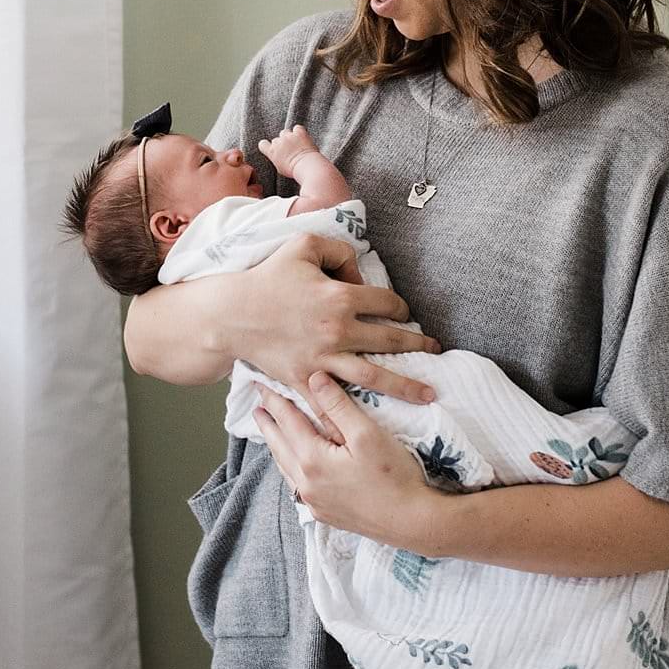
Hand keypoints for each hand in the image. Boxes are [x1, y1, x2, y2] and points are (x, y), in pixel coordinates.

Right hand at [231, 234, 439, 406]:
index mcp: (341, 297)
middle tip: (435, 350)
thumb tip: (360, 274)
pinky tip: (378, 423)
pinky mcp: (307, 380)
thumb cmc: (268, 277)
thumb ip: (340, 250)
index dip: (401, 307)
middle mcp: (338, 331)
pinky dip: (358, 411)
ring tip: (429, 394)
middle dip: (418, 346)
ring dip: (406, 385)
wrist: (232, 315)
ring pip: (375, 376)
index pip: (387, 303)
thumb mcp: (304, 245)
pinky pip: (337, 400)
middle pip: (390, 341)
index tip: (404, 313)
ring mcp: (324, 359)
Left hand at [253, 371, 441, 548]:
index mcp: (312, 460)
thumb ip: (337, 406)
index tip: (261, 384)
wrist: (412, 522)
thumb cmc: (394, 476)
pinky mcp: (326, 514)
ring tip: (270, 432)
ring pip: (286, 468)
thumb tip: (314, 378)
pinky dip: (290, 467)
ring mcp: (314, 502)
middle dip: (268, 424)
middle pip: (279, 446)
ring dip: (277, 447)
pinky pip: (297, 485)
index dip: (274, 401)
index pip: (287, 422)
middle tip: (256, 406)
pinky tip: (294, 464)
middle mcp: (306, 483)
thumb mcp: (366, 434)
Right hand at [257, 123, 320, 170]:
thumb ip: (277, 159)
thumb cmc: (294, 170)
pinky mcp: (299, 133)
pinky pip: (297, 128)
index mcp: (271, 152)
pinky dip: (299, 131)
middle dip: (281, 144)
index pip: (262, 144)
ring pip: (285, 132)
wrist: (306, 166)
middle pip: (276, 139)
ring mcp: (288, 136)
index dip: (267, 145)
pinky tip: (301, 137)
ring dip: (289, 136)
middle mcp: (278, 142)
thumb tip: (278, 157)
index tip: (272, 148)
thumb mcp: (280, 168)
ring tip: (296, 144)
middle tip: (289, 150)